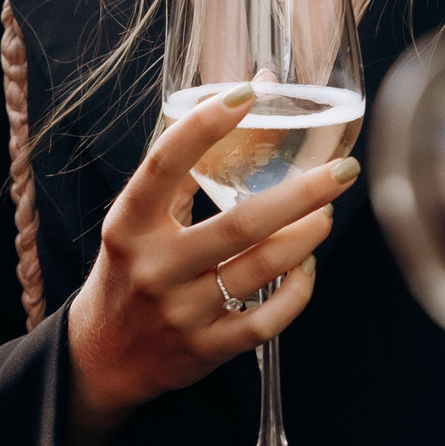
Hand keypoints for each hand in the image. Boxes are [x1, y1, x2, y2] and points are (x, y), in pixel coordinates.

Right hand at [65, 81, 357, 445]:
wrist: (100, 357)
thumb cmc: (130, 270)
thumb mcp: (138, 219)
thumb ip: (187, 164)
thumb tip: (252, 88)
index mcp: (130, 225)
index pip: (164, 165)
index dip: (205, 126)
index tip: (247, 94)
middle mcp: (153, 268)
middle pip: (240, 223)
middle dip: (302, 193)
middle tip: (344, 169)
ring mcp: (181, 312)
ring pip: (261, 268)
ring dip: (306, 235)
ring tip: (327, 213)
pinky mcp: (205, 349)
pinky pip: (267, 320)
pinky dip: (297, 291)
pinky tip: (307, 266)